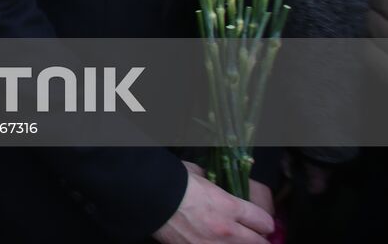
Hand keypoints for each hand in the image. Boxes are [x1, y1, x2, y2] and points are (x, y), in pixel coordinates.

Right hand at [153, 162, 273, 243]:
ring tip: (232, 240)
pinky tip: (212, 242)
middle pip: (259, 243)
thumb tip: (214, 183)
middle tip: (253, 236)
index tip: (260, 222)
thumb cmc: (171, 181)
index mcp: (229, 206)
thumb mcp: (197, 175)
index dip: (263, 221)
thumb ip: (212, 183)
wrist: (147, 197)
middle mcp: (227, 231)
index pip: (264, 221)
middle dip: (258, 239)